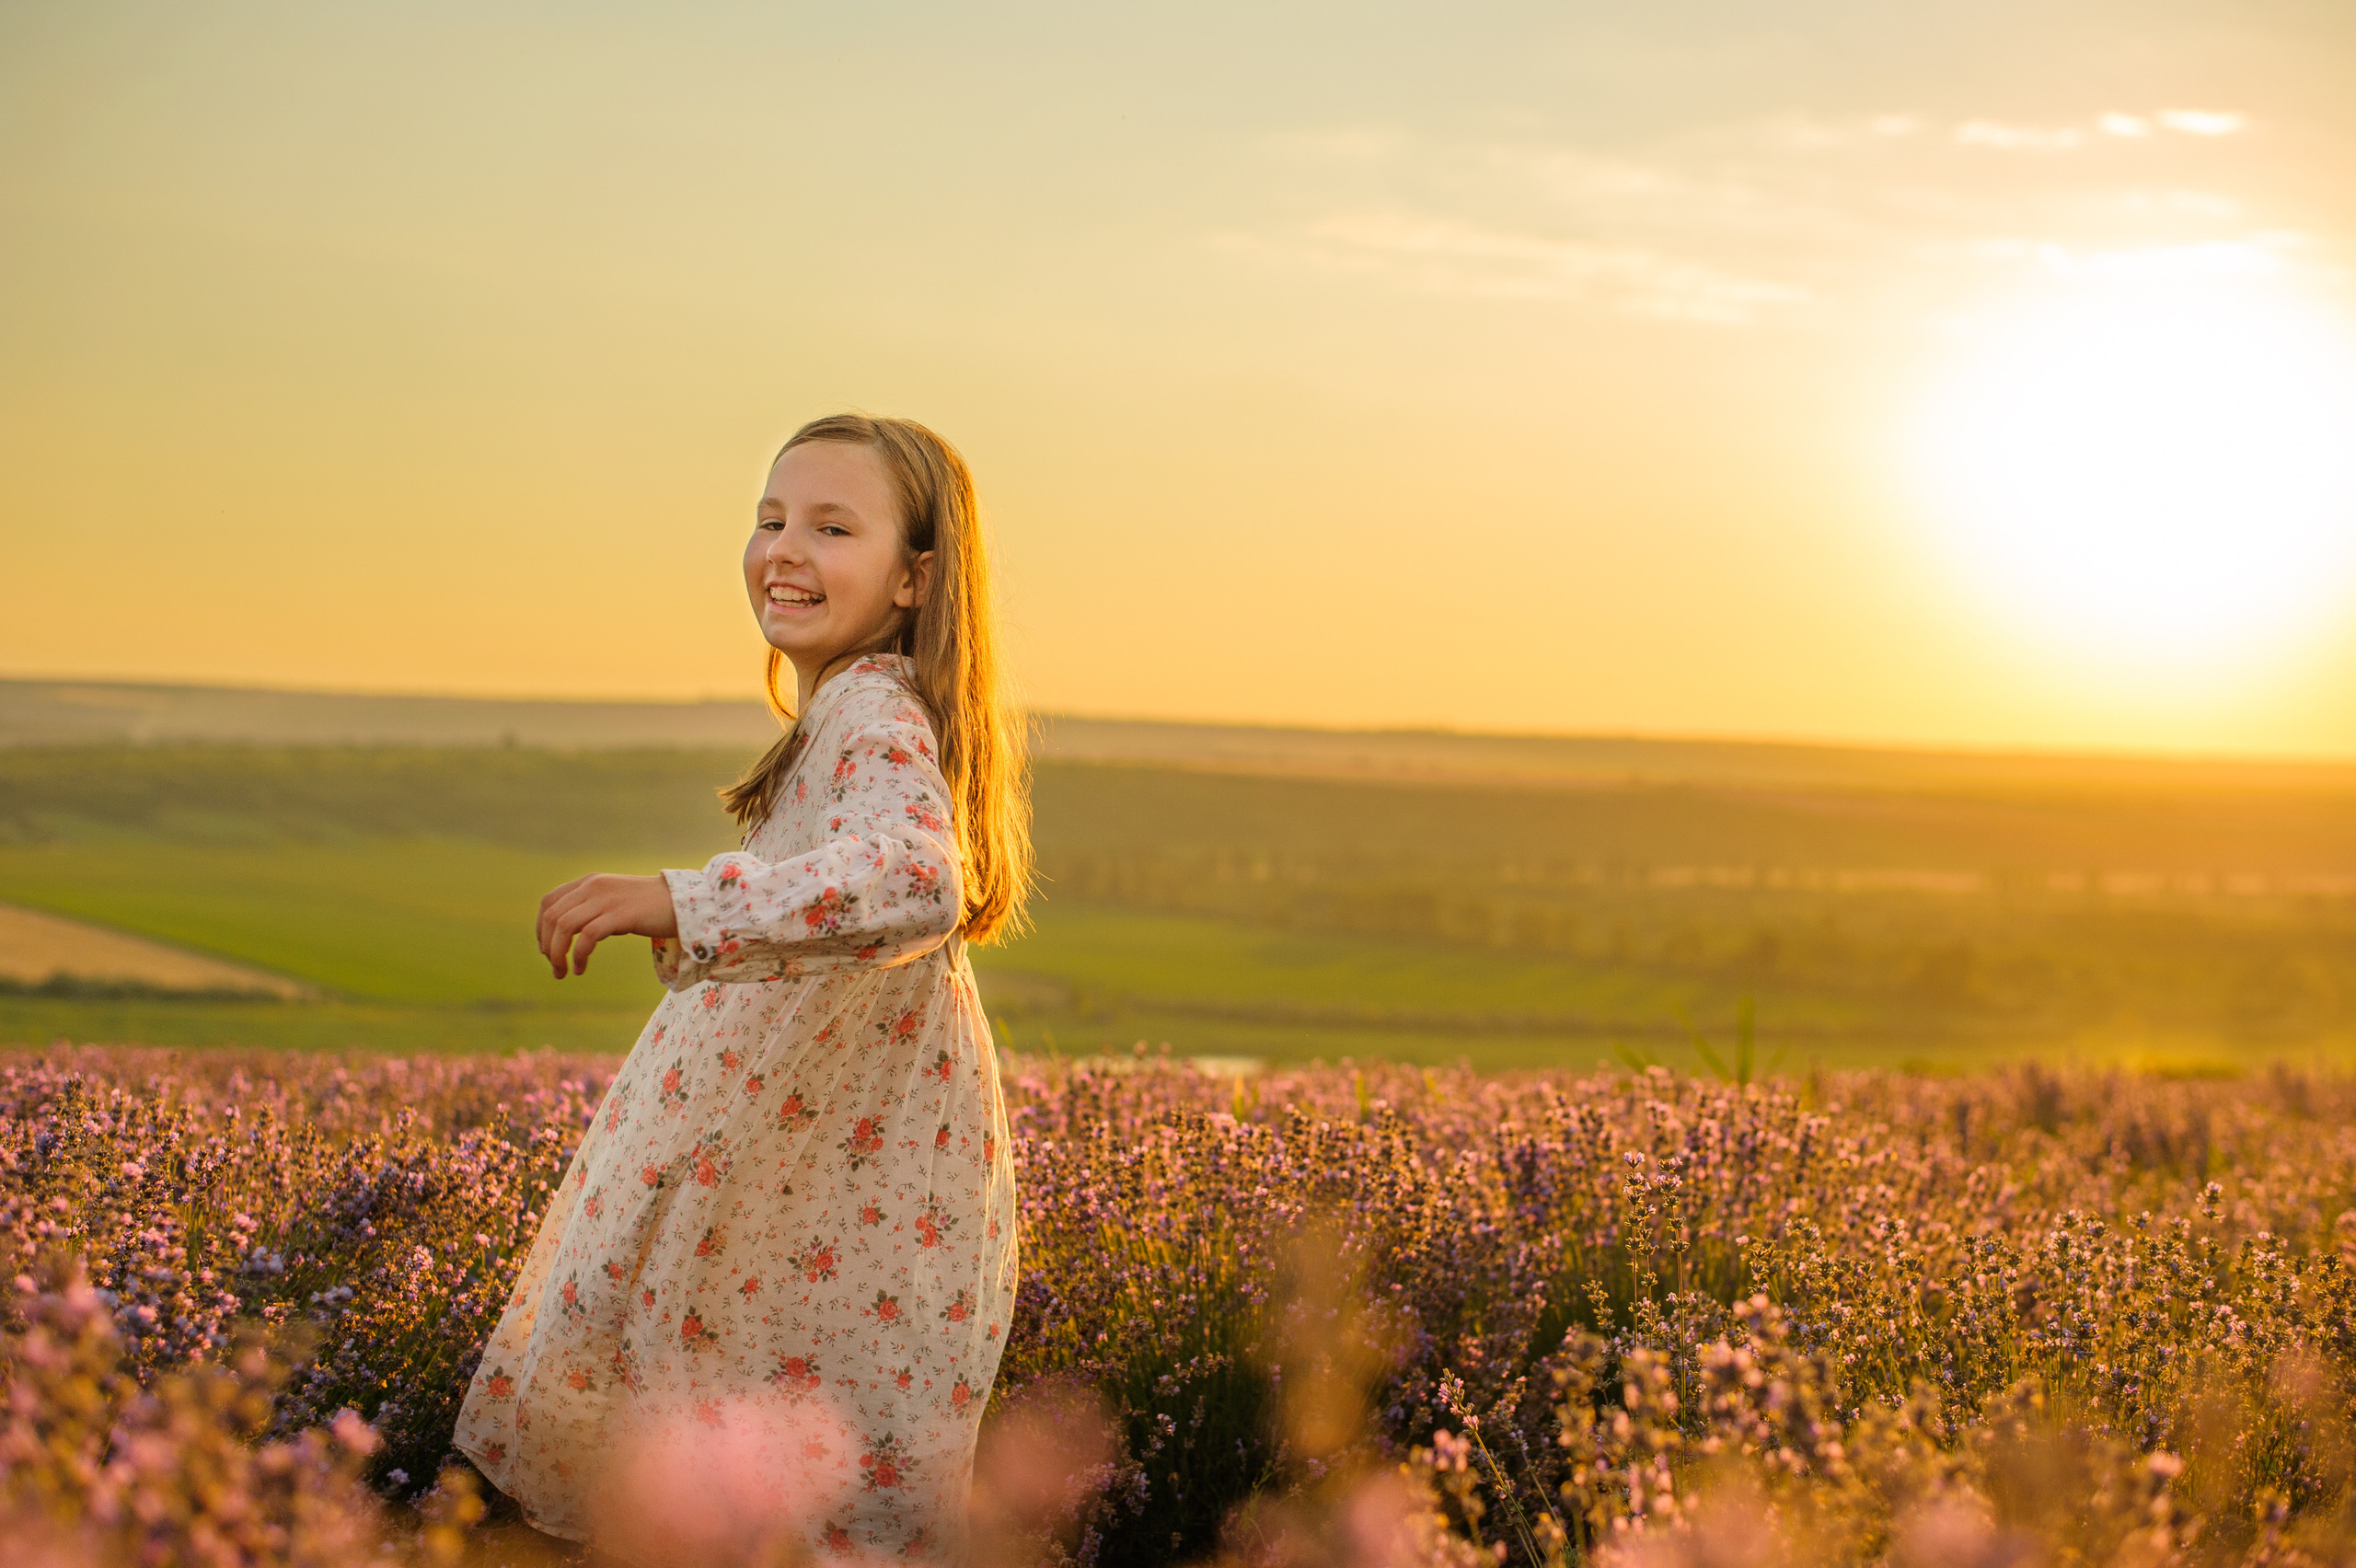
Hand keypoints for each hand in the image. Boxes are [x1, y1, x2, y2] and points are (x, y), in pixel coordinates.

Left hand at [537, 873, 680, 978]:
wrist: (681, 902)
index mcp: (589, 882)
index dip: (541, 929)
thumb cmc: (648, 906)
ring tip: (563, 972)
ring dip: (558, 954)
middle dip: (547, 947)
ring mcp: (607, 899)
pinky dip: (578, 956)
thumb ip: (591, 908)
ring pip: (565, 926)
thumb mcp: (613, 901)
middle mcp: (593, 887)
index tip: (547, 950)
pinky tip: (581, 969)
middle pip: (553, 917)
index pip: (549, 902)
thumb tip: (567, 933)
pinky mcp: (621, 915)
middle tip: (555, 967)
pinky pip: (588, 937)